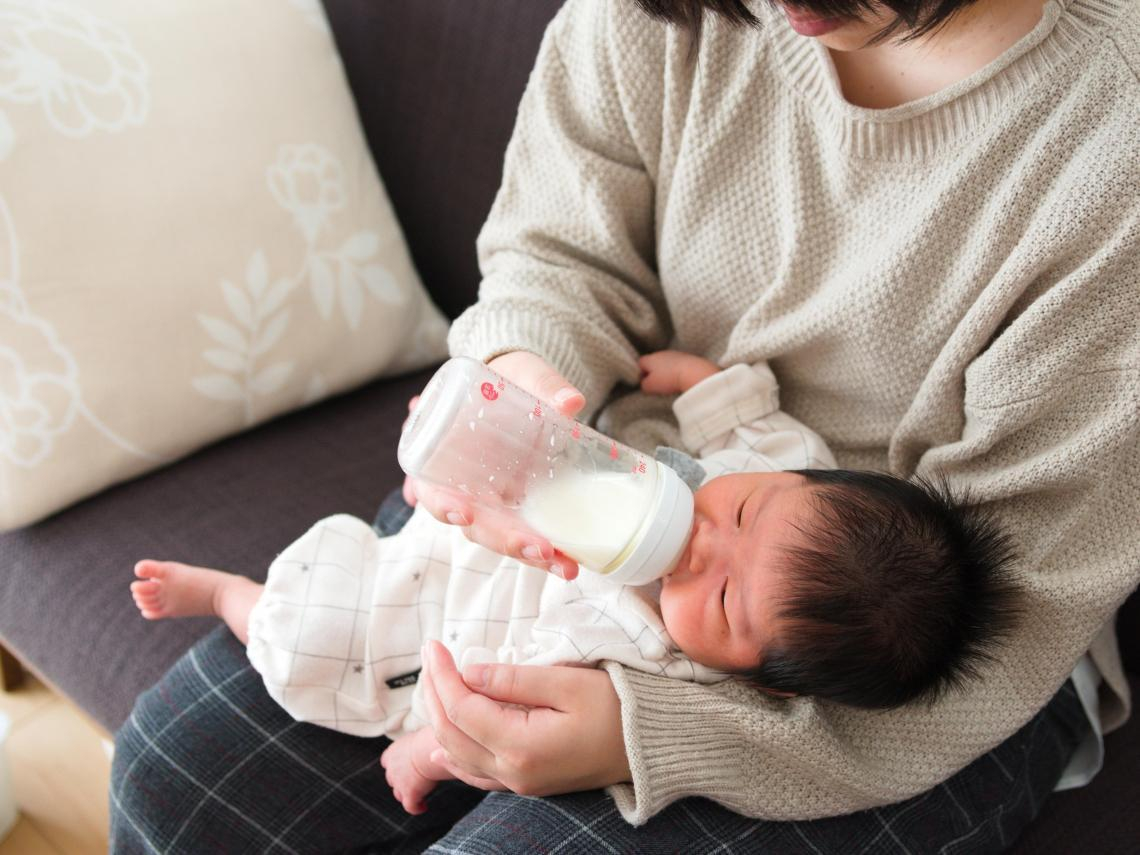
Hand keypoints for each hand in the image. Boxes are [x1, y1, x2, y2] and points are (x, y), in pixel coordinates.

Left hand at [380, 728, 452, 814]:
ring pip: (399, 794)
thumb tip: (426, 741)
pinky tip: (424, 807)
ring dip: (407, 794)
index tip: (406, 767)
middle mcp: (391, 768)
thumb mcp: (418, 737)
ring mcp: (399, 783)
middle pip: (392, 779)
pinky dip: (416, 808)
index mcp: (392, 752)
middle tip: (416, 781)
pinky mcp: (409, 794)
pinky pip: (410, 807)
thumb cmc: (428, 738)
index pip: (387, 761)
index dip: (395, 766)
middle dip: (401, 781)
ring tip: (420, 796)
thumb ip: (415, 745)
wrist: (429, 749)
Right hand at [403, 351, 585, 579]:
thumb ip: (542, 384)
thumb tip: (570, 402)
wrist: (523, 383)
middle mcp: (464, 485)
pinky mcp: (519, 505)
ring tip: (566, 565)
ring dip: (532, 554)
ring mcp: (493, 499)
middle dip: (506, 541)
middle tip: (539, 549)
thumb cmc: (508, 377)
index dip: (443, 504)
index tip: (463, 513)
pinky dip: (549, 550)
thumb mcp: (521, 372)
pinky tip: (572, 560)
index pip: (433, 487)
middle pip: (475, 524)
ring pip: (503, 536)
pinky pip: (528, 532)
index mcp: (445, 452)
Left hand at [419, 640, 630, 795]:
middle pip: (453, 734)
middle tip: (431, 656)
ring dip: (441, 719)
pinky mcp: (529, 783)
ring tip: (435, 684)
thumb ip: (514, 680)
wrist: (652, 745)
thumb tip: (469, 672)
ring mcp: (520, 783)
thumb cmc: (618, 707)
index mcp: (521, 747)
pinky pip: (478, 774)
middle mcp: (514, 773)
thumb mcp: (567, 683)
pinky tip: (443, 748)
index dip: (442, 675)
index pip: (462, 709)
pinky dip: (455, 755)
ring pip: (459, 756)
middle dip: (435, 693)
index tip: (434, 645)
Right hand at [639, 351, 720, 394]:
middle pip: (653, 361)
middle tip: (656, 383)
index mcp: (650, 358)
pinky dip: (677, 370)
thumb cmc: (668, 379)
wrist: (692, 372)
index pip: (640, 363)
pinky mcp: (686, 357)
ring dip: (666, 370)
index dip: (640, 372)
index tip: (643, 382)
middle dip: (654, 371)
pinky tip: (679, 378)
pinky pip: (677, 364)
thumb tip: (645, 383)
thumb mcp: (650, 386)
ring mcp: (675, 354)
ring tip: (670, 382)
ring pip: (666, 362)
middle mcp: (661, 353)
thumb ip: (643, 384)